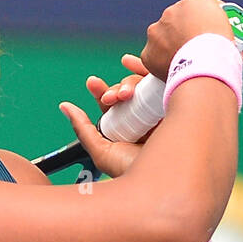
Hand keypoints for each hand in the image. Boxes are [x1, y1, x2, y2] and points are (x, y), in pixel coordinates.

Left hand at [58, 53, 157, 177]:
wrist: (161, 181)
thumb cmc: (132, 173)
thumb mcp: (102, 152)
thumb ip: (83, 130)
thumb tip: (65, 106)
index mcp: (129, 132)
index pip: (114, 107)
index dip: (102, 92)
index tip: (92, 83)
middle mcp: (145, 122)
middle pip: (129, 95)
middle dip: (116, 90)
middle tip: (111, 97)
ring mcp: (162, 114)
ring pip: (144, 88)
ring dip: (129, 82)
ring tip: (124, 92)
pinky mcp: (178, 107)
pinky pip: (164, 83)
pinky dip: (147, 68)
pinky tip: (131, 60)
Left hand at [140, 0, 233, 79]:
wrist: (206, 64)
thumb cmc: (225, 48)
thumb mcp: (237, 35)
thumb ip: (235, 35)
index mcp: (193, 2)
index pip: (197, 12)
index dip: (204, 25)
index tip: (209, 37)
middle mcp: (171, 12)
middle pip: (178, 24)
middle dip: (184, 35)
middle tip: (196, 51)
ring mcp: (157, 31)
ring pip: (163, 39)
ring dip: (171, 48)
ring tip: (184, 63)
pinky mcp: (148, 52)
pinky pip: (154, 57)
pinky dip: (161, 64)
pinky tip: (172, 71)